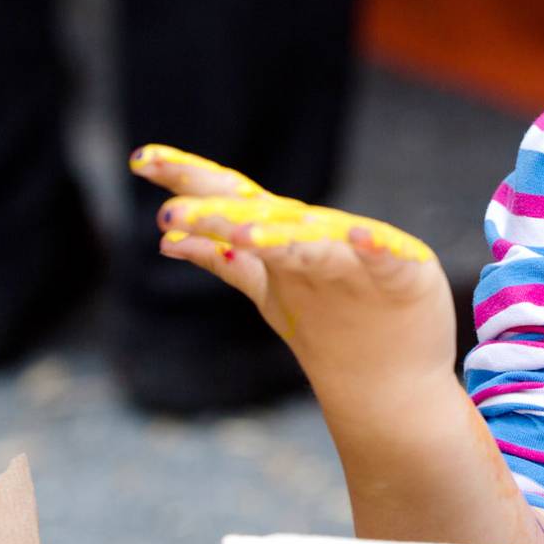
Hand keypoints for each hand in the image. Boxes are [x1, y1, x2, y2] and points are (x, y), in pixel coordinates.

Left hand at [130, 143, 456, 387]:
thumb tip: (166, 240)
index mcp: (284, 241)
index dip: (188, 178)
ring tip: (243, 236)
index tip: (139, 160)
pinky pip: (383, 260)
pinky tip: (356, 236)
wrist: (391, 384)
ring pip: (313, 243)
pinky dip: (372, 245)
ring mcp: (358, 259)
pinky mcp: (404, 277)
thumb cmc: (338, 322)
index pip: (230, 199)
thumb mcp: (274, 288)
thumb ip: (227, 261)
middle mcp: (316, 241)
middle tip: (170, 214)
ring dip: (281, 236)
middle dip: (219, 213)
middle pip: (264, 216)